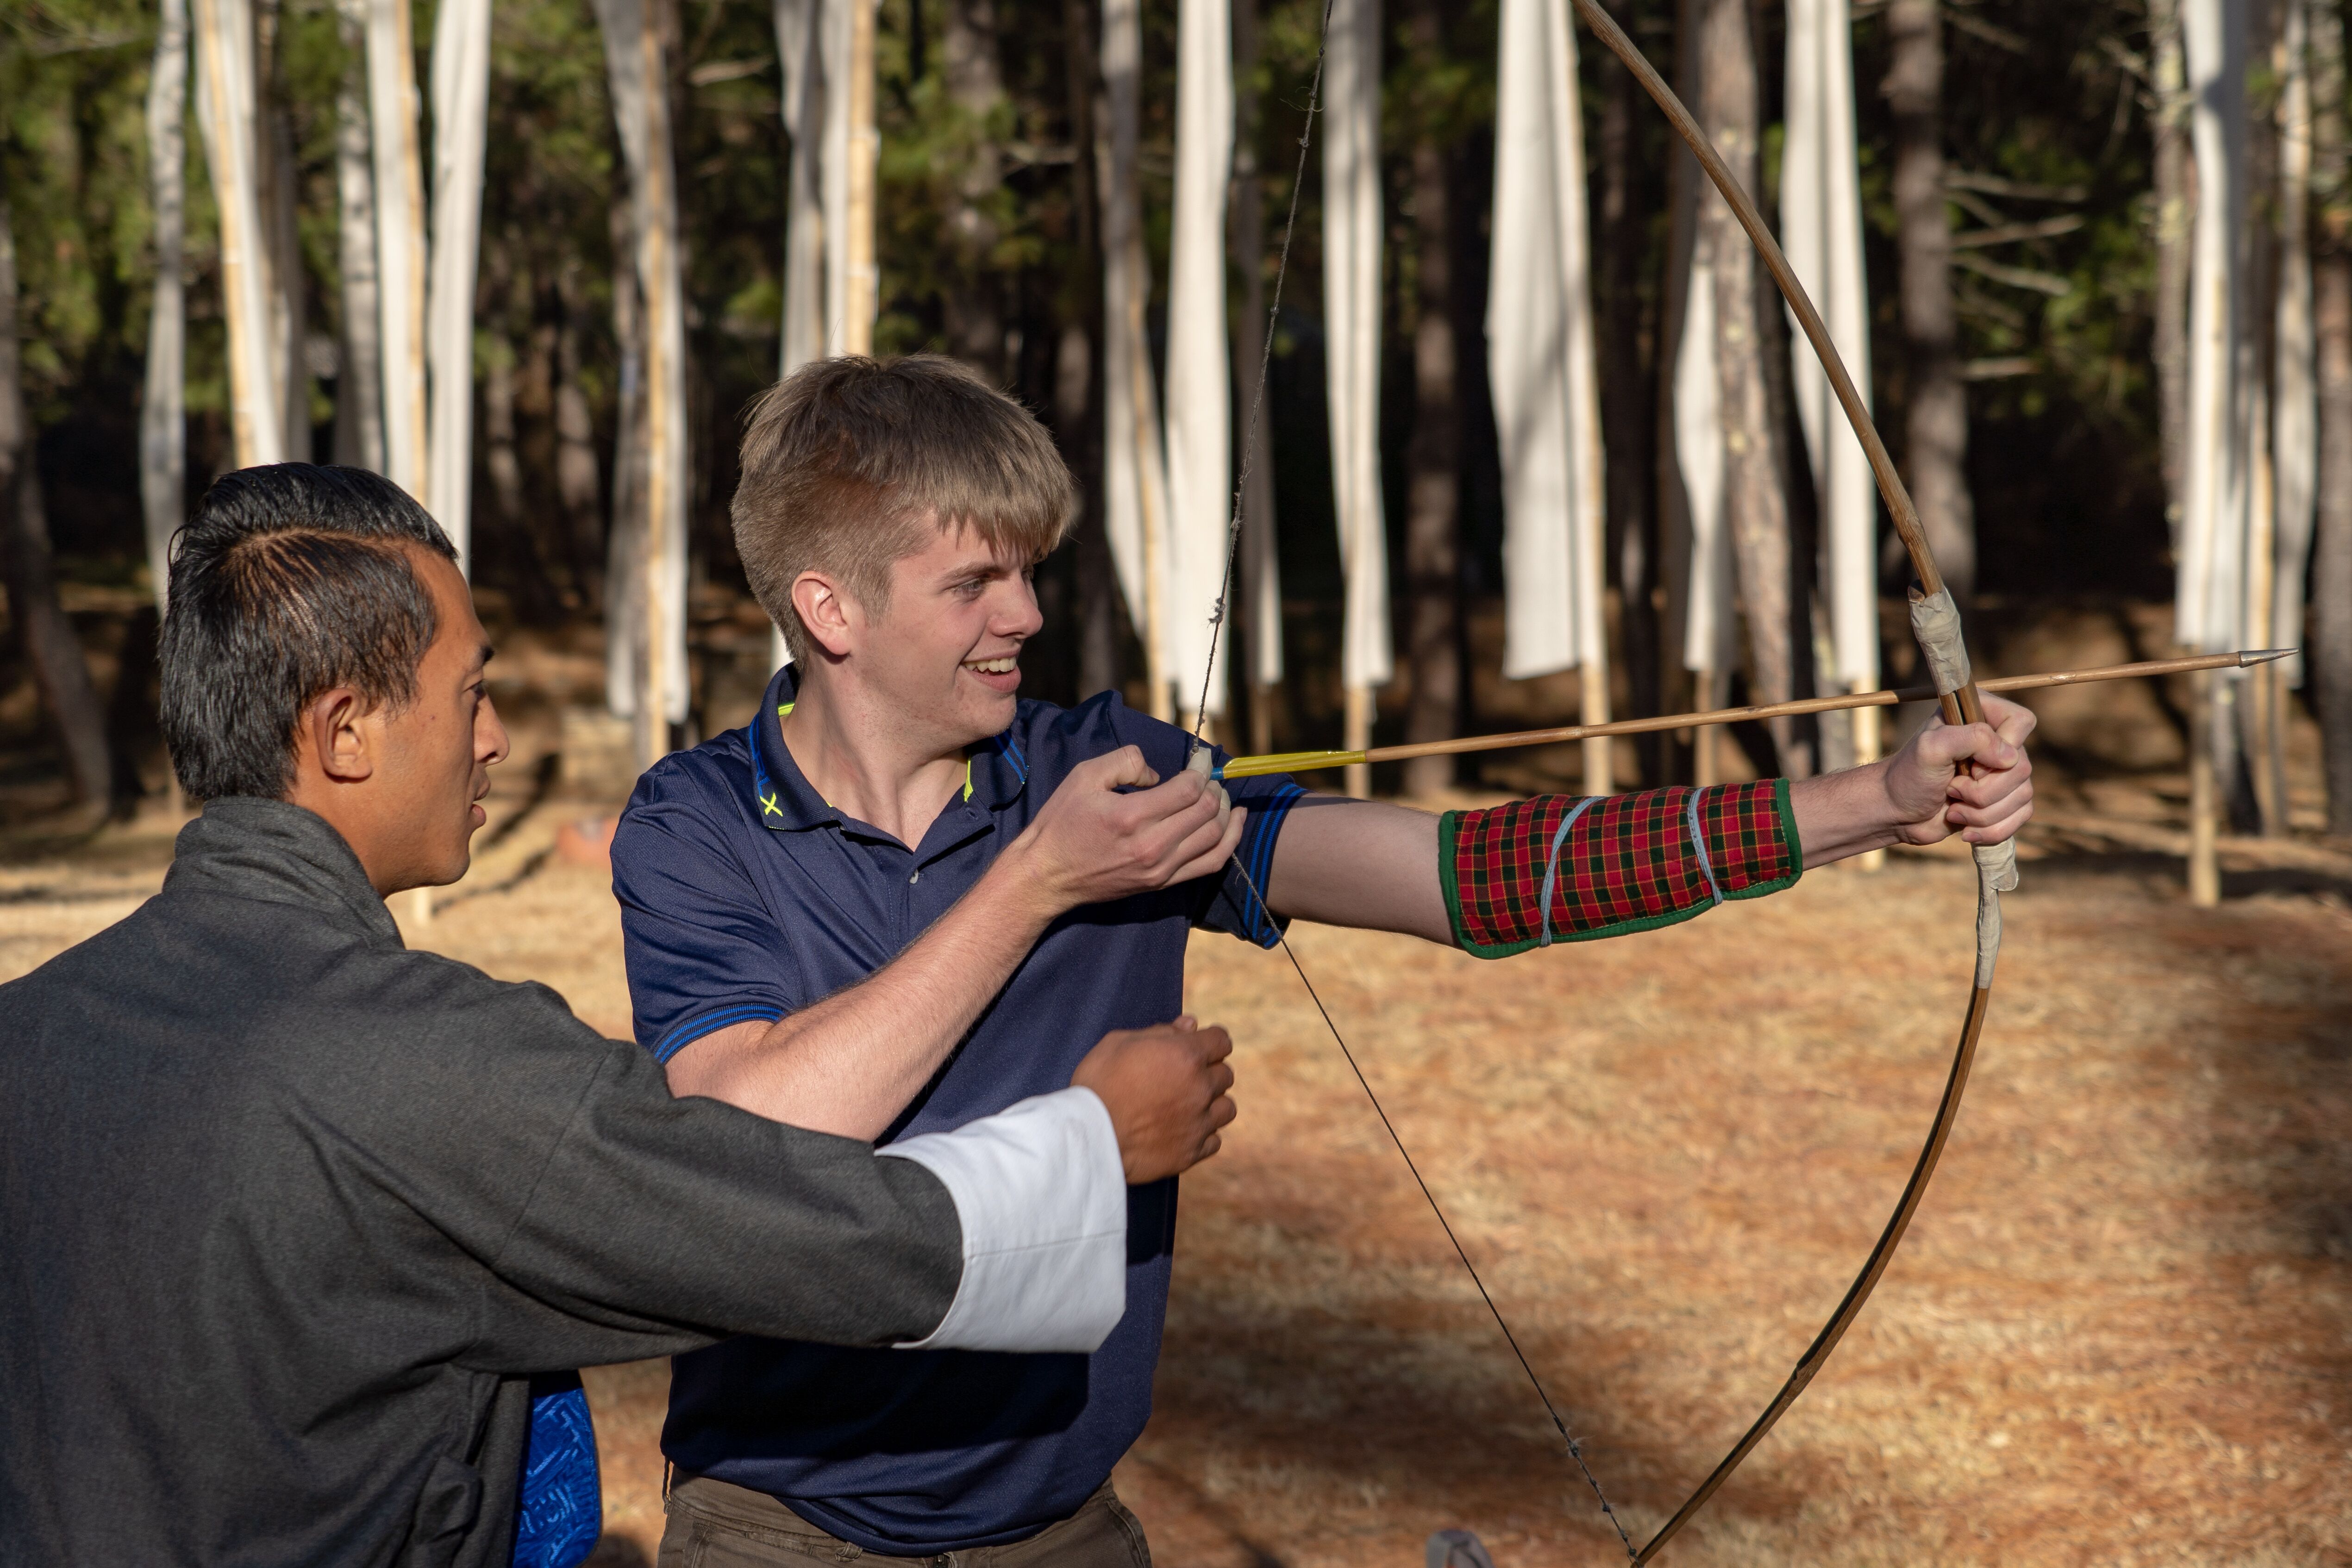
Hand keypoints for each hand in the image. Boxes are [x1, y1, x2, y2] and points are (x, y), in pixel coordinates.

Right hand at [1003, 746, 1245, 915]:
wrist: (1046, 876)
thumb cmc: (1061, 823)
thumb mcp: (1085, 776)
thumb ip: (1126, 761)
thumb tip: (1158, 775)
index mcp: (1132, 816)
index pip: (1189, 789)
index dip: (1201, 768)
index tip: (1200, 757)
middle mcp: (1151, 846)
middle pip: (1207, 812)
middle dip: (1214, 787)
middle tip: (1207, 775)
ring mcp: (1160, 869)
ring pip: (1216, 838)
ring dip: (1226, 812)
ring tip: (1221, 795)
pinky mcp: (1162, 884)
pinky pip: (1210, 864)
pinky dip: (1229, 842)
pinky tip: (1235, 823)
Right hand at [1070, 1016, 1237, 1182]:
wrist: (1087, 1137)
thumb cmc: (1097, 1084)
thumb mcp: (1119, 1043)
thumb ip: (1159, 1031)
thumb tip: (1189, 1025)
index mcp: (1186, 1056)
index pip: (1221, 1041)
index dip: (1209, 1042)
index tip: (1198, 1047)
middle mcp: (1200, 1088)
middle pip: (1225, 1074)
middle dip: (1208, 1072)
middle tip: (1182, 1077)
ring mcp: (1199, 1123)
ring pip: (1226, 1108)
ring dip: (1212, 1103)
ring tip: (1188, 1105)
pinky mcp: (1192, 1152)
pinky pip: (1214, 1140)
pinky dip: (1203, 1134)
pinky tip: (1183, 1130)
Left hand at [1882, 692, 2036, 847]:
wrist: (1898, 813)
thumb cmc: (1909, 776)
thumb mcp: (1930, 748)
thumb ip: (1970, 738)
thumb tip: (2010, 757)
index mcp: (1981, 714)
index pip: (2021, 721)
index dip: (2002, 748)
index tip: (1970, 765)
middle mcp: (1997, 741)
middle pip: (2022, 767)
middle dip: (1983, 791)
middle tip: (1951, 789)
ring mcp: (2002, 771)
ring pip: (2022, 795)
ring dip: (1983, 813)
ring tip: (1954, 809)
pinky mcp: (2004, 799)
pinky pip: (2022, 815)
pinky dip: (1993, 830)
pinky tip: (1966, 829)